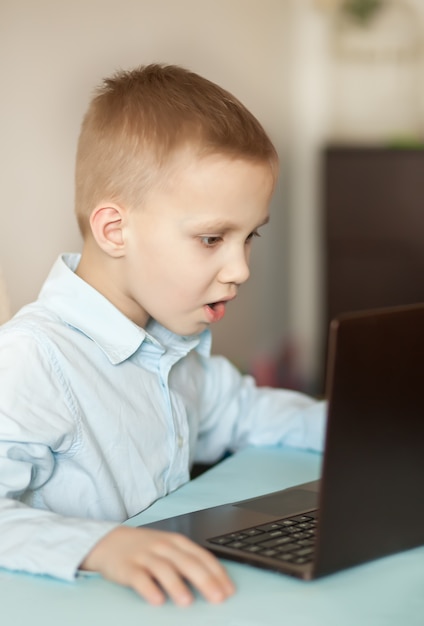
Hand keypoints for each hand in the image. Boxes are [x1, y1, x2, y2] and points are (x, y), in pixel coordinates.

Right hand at [80, 526, 234, 605]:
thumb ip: (189, 560)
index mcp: (177, 542)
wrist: (110, 541)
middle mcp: (163, 546)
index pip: (202, 556)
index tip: (229, 590)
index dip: (217, 573)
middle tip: (217, 598)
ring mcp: (145, 555)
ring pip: (164, 569)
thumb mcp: (170, 548)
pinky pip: (139, 578)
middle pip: (187, 562)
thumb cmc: (147, 548)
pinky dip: (149, 589)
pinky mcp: (127, 567)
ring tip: (188, 601)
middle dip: (204, 580)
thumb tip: (216, 582)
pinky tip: (157, 600)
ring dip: (177, 585)